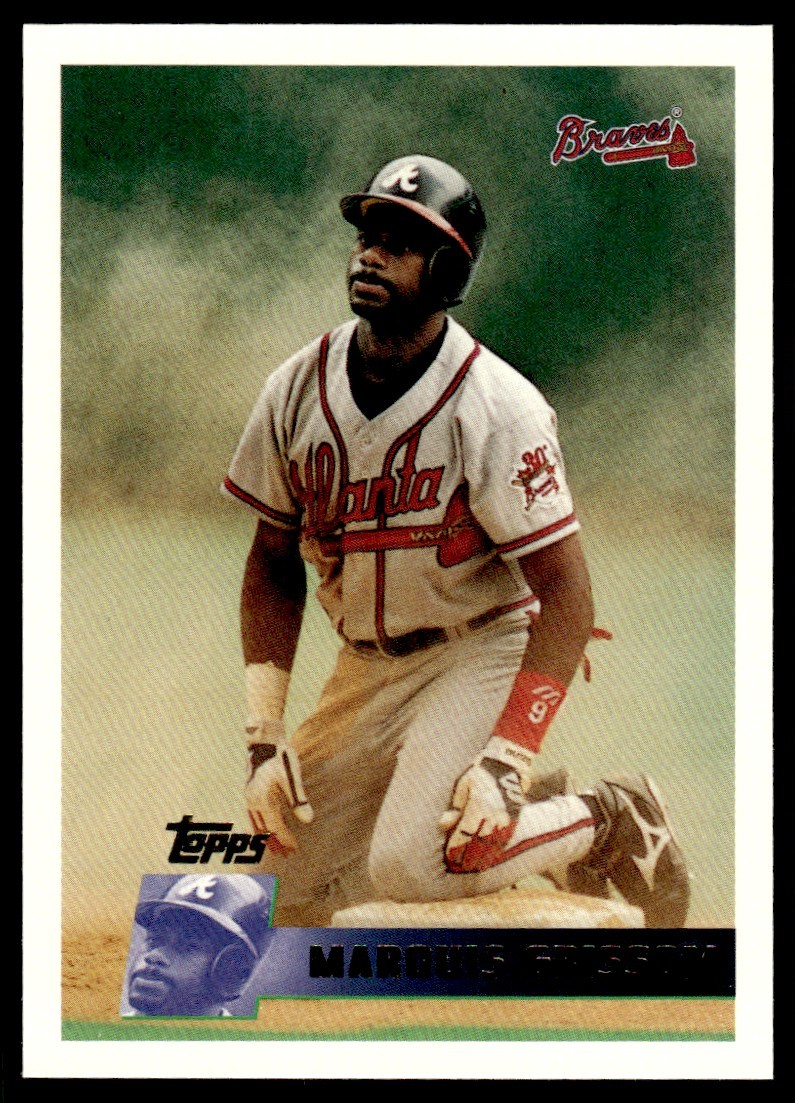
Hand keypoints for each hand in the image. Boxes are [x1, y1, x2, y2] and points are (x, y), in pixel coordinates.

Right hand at [246, 722, 313, 854]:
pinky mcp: (249, 793)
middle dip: (276, 842)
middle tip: (287, 854)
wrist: (264, 740)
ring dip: (266, 837)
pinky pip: (252, 816)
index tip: (295, 849)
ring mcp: (248, 797)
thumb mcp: (292, 777)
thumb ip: (299, 799)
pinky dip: (259, 827)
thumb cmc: (281, 756)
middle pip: (264, 829)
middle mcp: (252, 801)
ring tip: (276, 847)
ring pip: (256, 825)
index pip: (275, 827)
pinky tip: (266, 829)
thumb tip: (308, 821)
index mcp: (262, 799)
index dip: (285, 839)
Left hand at [439, 736, 533, 872]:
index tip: (449, 856)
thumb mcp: (463, 785)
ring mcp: (506, 818)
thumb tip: (443, 824)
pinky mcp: (514, 819)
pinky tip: (489, 857)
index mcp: (479, 806)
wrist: (508, 762)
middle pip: (479, 844)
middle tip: (458, 867)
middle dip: (467, 857)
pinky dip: (496, 850)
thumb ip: (455, 807)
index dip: (456, 848)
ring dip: (482, 857)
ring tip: (472, 867)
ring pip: (493, 845)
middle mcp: (494, 815)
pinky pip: (505, 840)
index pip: (465, 834)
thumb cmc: (480, 771)